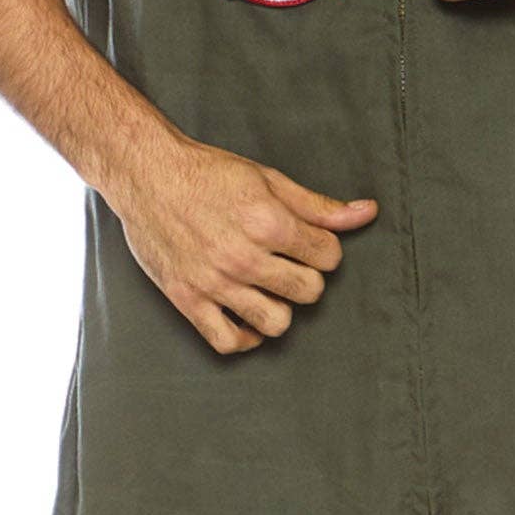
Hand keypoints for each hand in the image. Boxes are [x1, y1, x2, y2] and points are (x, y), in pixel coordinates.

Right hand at [105, 127, 379, 354]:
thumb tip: (366, 213)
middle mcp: (244, 257)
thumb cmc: (208, 173)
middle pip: (309, 292)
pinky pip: (228, 342)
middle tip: (291, 264)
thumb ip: (317, 205)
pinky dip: (244, 337)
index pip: (329, 257)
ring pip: (276, 323)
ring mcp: (215, 283)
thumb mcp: (268, 179)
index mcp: (269, 223)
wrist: (148, 175)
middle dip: (308, 278)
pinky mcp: (187, 300)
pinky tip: (246, 315)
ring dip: (281, 308)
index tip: (309, 243)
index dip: (324, 249)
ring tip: (270, 289)